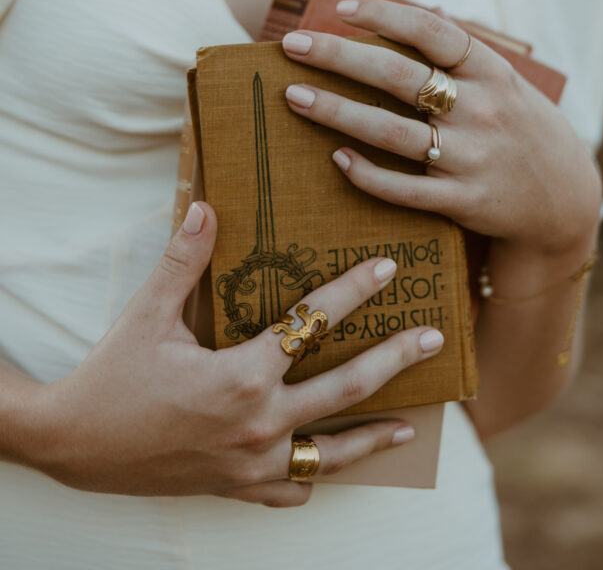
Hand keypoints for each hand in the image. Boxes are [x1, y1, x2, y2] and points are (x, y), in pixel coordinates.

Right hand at [30, 202, 442, 505]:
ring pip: (332, 455)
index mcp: (242, 376)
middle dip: (395, 360)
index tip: (388, 269)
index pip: (313, 324)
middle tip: (434, 340)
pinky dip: (316, 478)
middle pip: (346, 390)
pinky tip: (331, 468)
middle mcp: (258, 424)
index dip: (354, 292)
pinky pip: (291, 492)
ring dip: (375, 438)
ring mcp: (252, 465)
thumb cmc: (112, 376)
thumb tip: (208, 206)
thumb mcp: (148, 314)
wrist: (73, 445)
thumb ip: (184, 260)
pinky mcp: (237, 489)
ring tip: (413, 425)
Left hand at [282, 0, 602, 255]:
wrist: (565, 201)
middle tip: (293, 46)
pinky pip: (404, 188)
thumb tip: (430, 8)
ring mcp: (472, 157)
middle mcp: (482, 109)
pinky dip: (367, 174)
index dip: (383, 15)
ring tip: (296, 97)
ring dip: (337, 111)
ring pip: (391, 131)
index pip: (431, 30)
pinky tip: (336, 158)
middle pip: (398, 75)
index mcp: (492, 71)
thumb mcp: (509, 83)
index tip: (340, 10)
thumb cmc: (524, 130)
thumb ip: (466, 54)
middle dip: (338, 56)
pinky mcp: (464, 201)